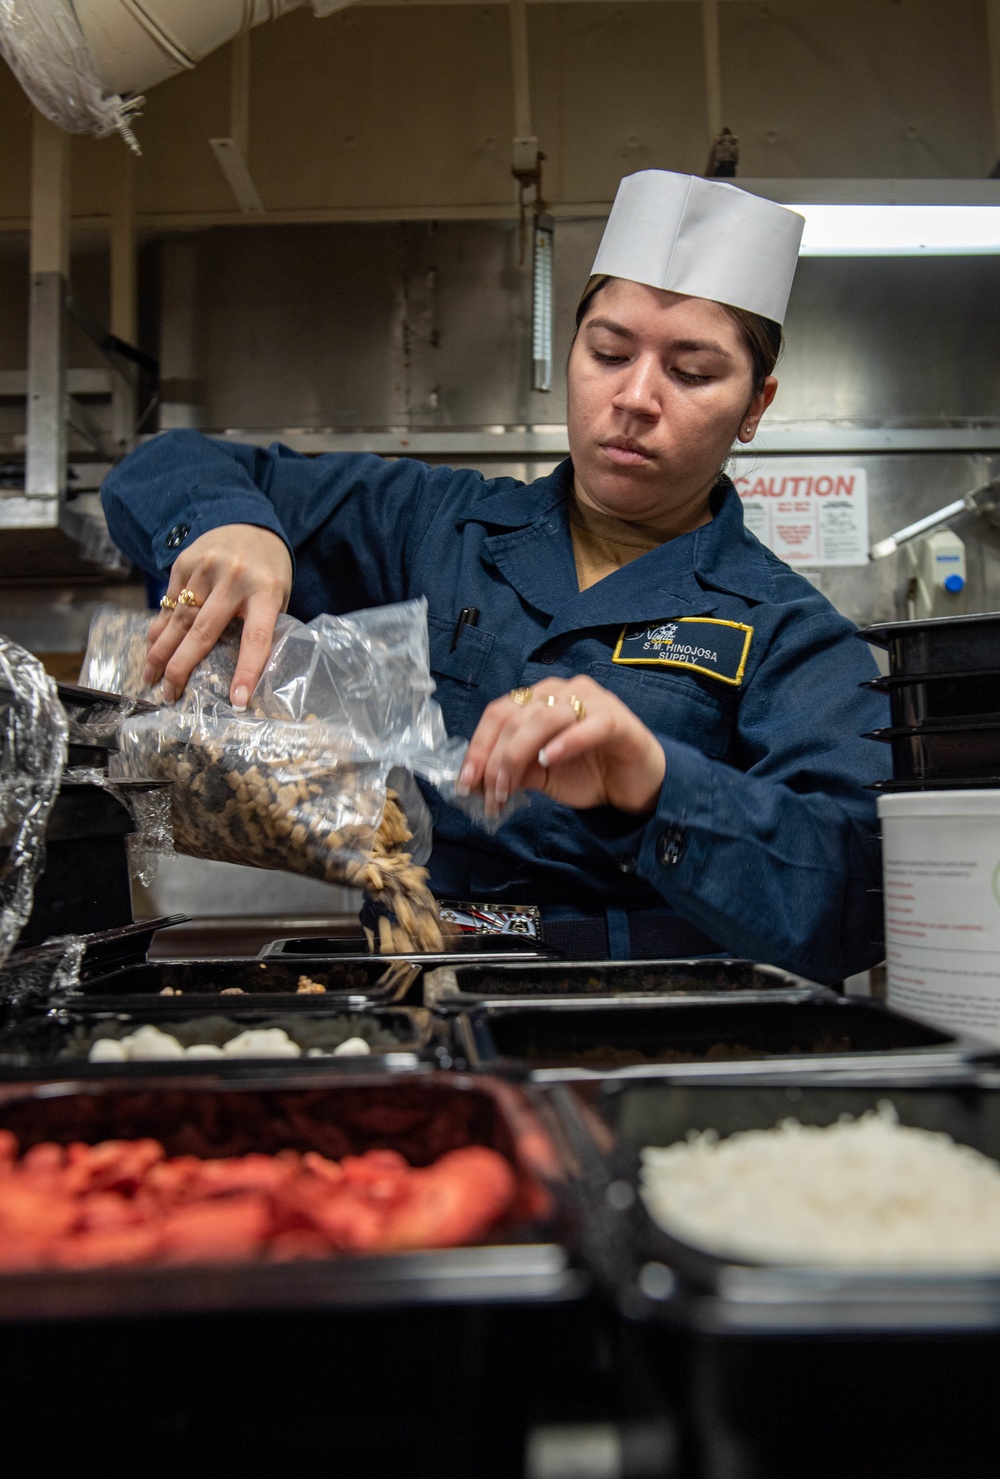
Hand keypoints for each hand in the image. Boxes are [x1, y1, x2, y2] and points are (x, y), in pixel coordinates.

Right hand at [144, 524, 292, 706]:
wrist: (248, 522)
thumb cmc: (267, 571)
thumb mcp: (277, 596)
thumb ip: (259, 625)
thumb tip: (237, 672)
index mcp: (266, 591)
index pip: (257, 638)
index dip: (247, 671)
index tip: (237, 701)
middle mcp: (234, 579)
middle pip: (203, 631)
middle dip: (182, 667)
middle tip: (169, 695)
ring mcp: (206, 568)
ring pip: (178, 619)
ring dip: (161, 652)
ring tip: (151, 678)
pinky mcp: (184, 562)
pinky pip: (168, 603)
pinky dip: (159, 628)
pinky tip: (152, 648)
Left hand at [458, 675, 665, 816]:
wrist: (635, 785)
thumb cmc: (588, 773)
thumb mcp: (541, 775)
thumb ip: (513, 770)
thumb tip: (476, 779)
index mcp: (539, 699)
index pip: (498, 713)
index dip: (478, 746)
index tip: (466, 782)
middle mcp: (562, 691)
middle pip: (516, 716)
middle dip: (495, 758)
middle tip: (491, 795)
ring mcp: (591, 700)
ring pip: (544, 717)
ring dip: (519, 755)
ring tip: (510, 789)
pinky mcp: (617, 719)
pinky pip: (588, 725)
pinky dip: (565, 741)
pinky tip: (549, 760)